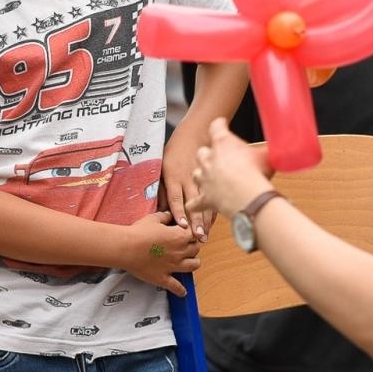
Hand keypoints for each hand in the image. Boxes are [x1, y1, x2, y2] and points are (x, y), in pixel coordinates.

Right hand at [121, 211, 199, 294]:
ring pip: (193, 266)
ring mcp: (173, 266)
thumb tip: (170, 215)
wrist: (125, 247)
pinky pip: (176, 287)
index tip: (188, 232)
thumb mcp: (153, 219)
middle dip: (193, 246)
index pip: (194, 234)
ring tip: (190, 262)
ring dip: (194, 263)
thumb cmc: (137, 232)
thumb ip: (165, 216)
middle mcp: (179, 252)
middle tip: (188, 246)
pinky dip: (181, 290)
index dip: (192, 233)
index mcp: (178, 236)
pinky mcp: (163, 278)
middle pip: (196, 249)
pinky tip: (183, 292)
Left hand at [161, 115, 214, 240]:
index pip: (175, 197)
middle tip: (198, 238)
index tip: (181, 226)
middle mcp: (188, 179)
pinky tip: (213, 223)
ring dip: (206, 220)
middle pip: (193, 203)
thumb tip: (159, 208)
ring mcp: (201, 179)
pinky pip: (213, 197)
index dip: (178, 212)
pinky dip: (213, 210)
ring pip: (205, 202)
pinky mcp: (211, 178)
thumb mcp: (163, 166)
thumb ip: (161, 188)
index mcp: (173, 176)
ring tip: (206, 235)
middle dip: (196, 222)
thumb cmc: (175, 151)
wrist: (195, 133)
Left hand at [192, 117, 275, 219]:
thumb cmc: (257, 172)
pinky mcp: (206, 198)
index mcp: (223, 143)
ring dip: (202, 175)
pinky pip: (196, 202)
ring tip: (208, 178)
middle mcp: (209, 158)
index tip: (221, 123)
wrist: (248, 196)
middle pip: (202, 151)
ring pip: (196, 174)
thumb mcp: (266, 155)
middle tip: (217, 156)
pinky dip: (195, 204)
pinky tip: (194, 206)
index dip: (219, 125)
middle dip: (208, 154)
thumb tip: (281, 145)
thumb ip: (269, 149)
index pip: (216, 127)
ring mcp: (205, 178)